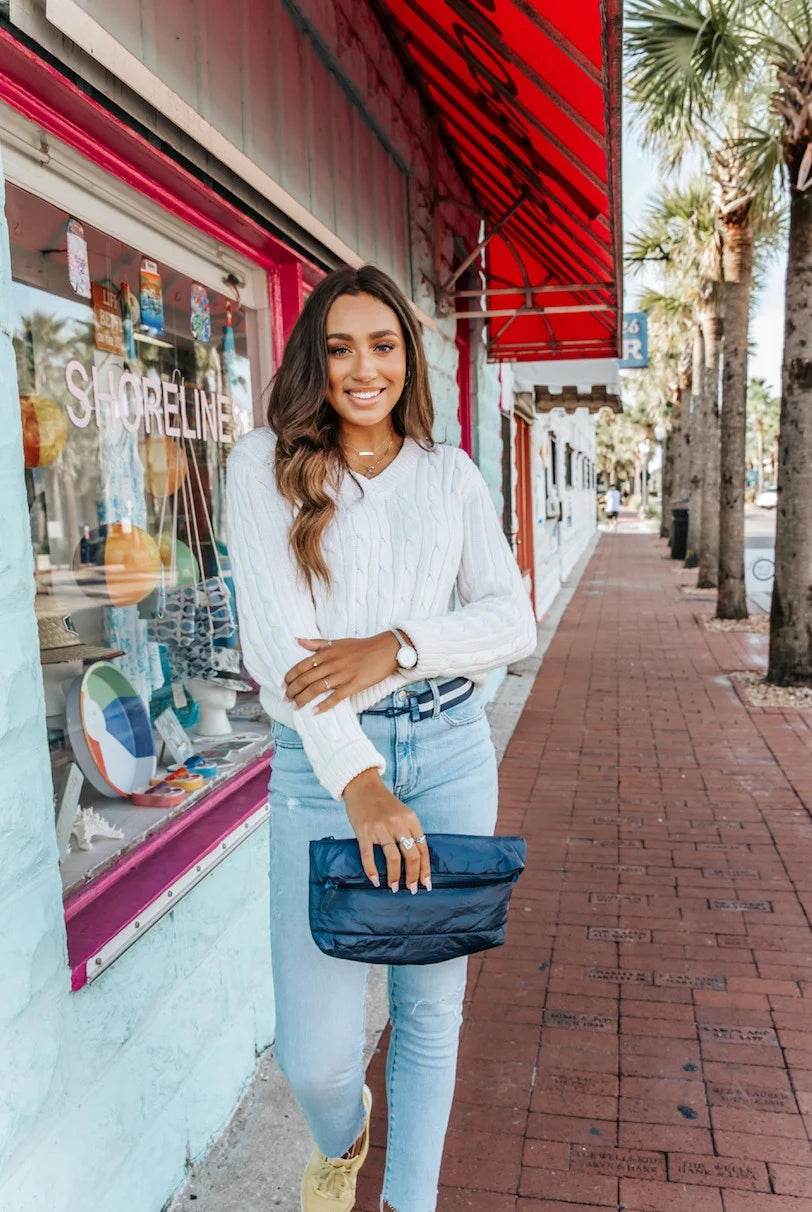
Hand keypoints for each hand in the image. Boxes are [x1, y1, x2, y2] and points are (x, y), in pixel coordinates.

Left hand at [284, 632, 399, 712]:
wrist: (385, 650)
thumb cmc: (361, 647)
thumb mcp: (337, 642)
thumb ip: (316, 643)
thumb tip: (297, 640)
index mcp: (326, 653)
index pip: (301, 666)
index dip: (290, 677)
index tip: (283, 685)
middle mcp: (331, 663)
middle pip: (305, 679)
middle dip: (293, 691)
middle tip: (286, 699)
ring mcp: (342, 675)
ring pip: (316, 688)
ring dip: (303, 699)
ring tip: (295, 707)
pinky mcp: (354, 685)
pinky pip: (336, 697)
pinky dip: (324, 705)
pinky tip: (315, 712)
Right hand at [343, 769, 431, 891]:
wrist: (362, 785)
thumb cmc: (383, 802)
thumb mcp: (403, 813)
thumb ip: (409, 832)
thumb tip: (417, 859)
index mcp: (411, 820)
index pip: (423, 849)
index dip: (425, 869)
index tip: (426, 883)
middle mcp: (398, 824)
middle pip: (411, 856)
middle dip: (413, 876)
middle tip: (412, 889)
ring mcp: (380, 828)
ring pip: (393, 858)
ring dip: (394, 877)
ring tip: (394, 887)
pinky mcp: (364, 831)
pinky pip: (369, 855)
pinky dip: (372, 871)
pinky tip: (375, 881)